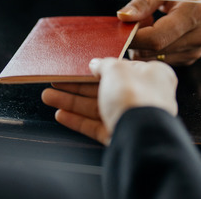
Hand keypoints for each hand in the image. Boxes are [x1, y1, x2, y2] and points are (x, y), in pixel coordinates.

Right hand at [41, 58, 177, 144]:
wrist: (140, 135)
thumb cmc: (135, 96)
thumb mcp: (116, 69)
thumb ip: (104, 64)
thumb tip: (95, 64)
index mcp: (152, 75)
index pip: (122, 68)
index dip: (100, 67)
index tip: (80, 67)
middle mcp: (144, 97)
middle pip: (104, 89)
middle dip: (76, 86)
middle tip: (56, 82)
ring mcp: (131, 118)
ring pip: (96, 108)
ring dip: (71, 102)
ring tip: (48, 97)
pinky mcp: (120, 136)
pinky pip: (95, 126)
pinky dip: (78, 120)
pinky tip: (61, 115)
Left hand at [117, 0, 200, 65]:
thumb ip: (144, 1)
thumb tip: (123, 17)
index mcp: (195, 12)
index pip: (157, 37)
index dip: (132, 38)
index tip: (118, 29)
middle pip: (156, 50)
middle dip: (135, 42)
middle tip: (130, 24)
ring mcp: (199, 49)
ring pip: (158, 58)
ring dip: (143, 46)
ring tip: (146, 24)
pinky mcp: (194, 56)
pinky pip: (165, 59)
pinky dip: (153, 49)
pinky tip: (156, 32)